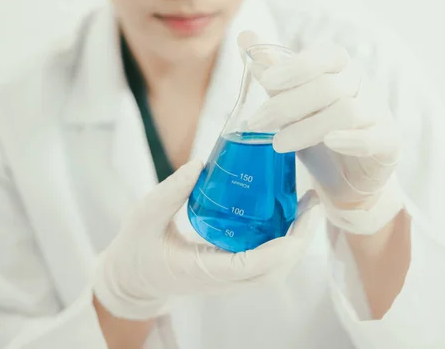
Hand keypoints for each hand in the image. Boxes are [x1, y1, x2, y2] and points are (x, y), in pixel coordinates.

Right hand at [93, 160, 318, 319]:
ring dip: (296, 243)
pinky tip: (287, 216)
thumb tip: (200, 163)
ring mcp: (227, 280)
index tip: (300, 220)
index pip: (250, 267)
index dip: (280, 248)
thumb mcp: (144, 215)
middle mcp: (220, 281)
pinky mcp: (230, 272)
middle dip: (300, 242)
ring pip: (273, 271)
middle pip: (273, 273)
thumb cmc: (136, 247)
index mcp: (200, 271)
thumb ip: (170, 192)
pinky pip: (264, 264)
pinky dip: (283, 244)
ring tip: (307, 207)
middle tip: (312, 205)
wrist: (132, 278)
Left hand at [239, 31, 404, 234]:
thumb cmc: (317, 132)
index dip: (295, 67)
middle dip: (286, 105)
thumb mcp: (291, 103)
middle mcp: (363, 84)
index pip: (324, 56)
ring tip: (277, 144)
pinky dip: (350, 140)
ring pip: (346, 112)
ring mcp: (379, 112)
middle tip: (256, 123)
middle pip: (327, 86)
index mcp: (340, 67)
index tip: (265, 82)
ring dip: (307, 128)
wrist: (347, 176)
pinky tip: (329, 143)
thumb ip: (272, 75)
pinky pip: (373, 137)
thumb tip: (245, 37)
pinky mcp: (389, 141)